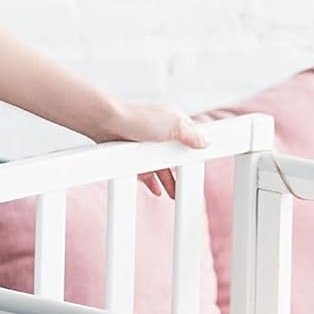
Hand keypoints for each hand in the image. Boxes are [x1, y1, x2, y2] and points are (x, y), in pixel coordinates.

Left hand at [91, 101, 210, 198]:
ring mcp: (146, 142)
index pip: (191, 137)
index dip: (196, 151)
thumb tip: (206, 142)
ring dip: (167, 180)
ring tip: (172, 194)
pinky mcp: (132, 151)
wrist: (108, 122)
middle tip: (186, 187)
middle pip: (175, 155)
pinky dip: (151, 179)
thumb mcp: (175, 126)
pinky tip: (155, 189)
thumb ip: (192, 136)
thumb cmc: (140, 119)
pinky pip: (145, 169)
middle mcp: (161, 131)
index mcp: (174, 121)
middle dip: (181, 172)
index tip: (202, 164)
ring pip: (160, 165)